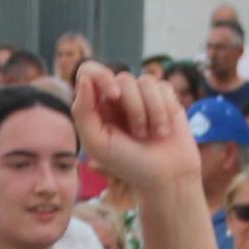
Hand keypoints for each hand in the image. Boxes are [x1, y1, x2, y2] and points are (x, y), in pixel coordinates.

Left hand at [68, 62, 196, 199]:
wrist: (166, 176)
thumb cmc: (128, 163)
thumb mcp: (97, 144)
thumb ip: (83, 112)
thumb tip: (85, 79)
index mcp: (97, 106)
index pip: (89, 72)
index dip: (102, 77)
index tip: (114, 95)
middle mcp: (118, 97)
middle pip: (123, 78)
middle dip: (134, 107)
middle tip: (138, 133)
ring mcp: (142, 96)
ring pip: (146, 81)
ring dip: (152, 111)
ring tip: (152, 134)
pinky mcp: (164, 96)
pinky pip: (163, 86)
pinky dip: (165, 109)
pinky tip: (165, 128)